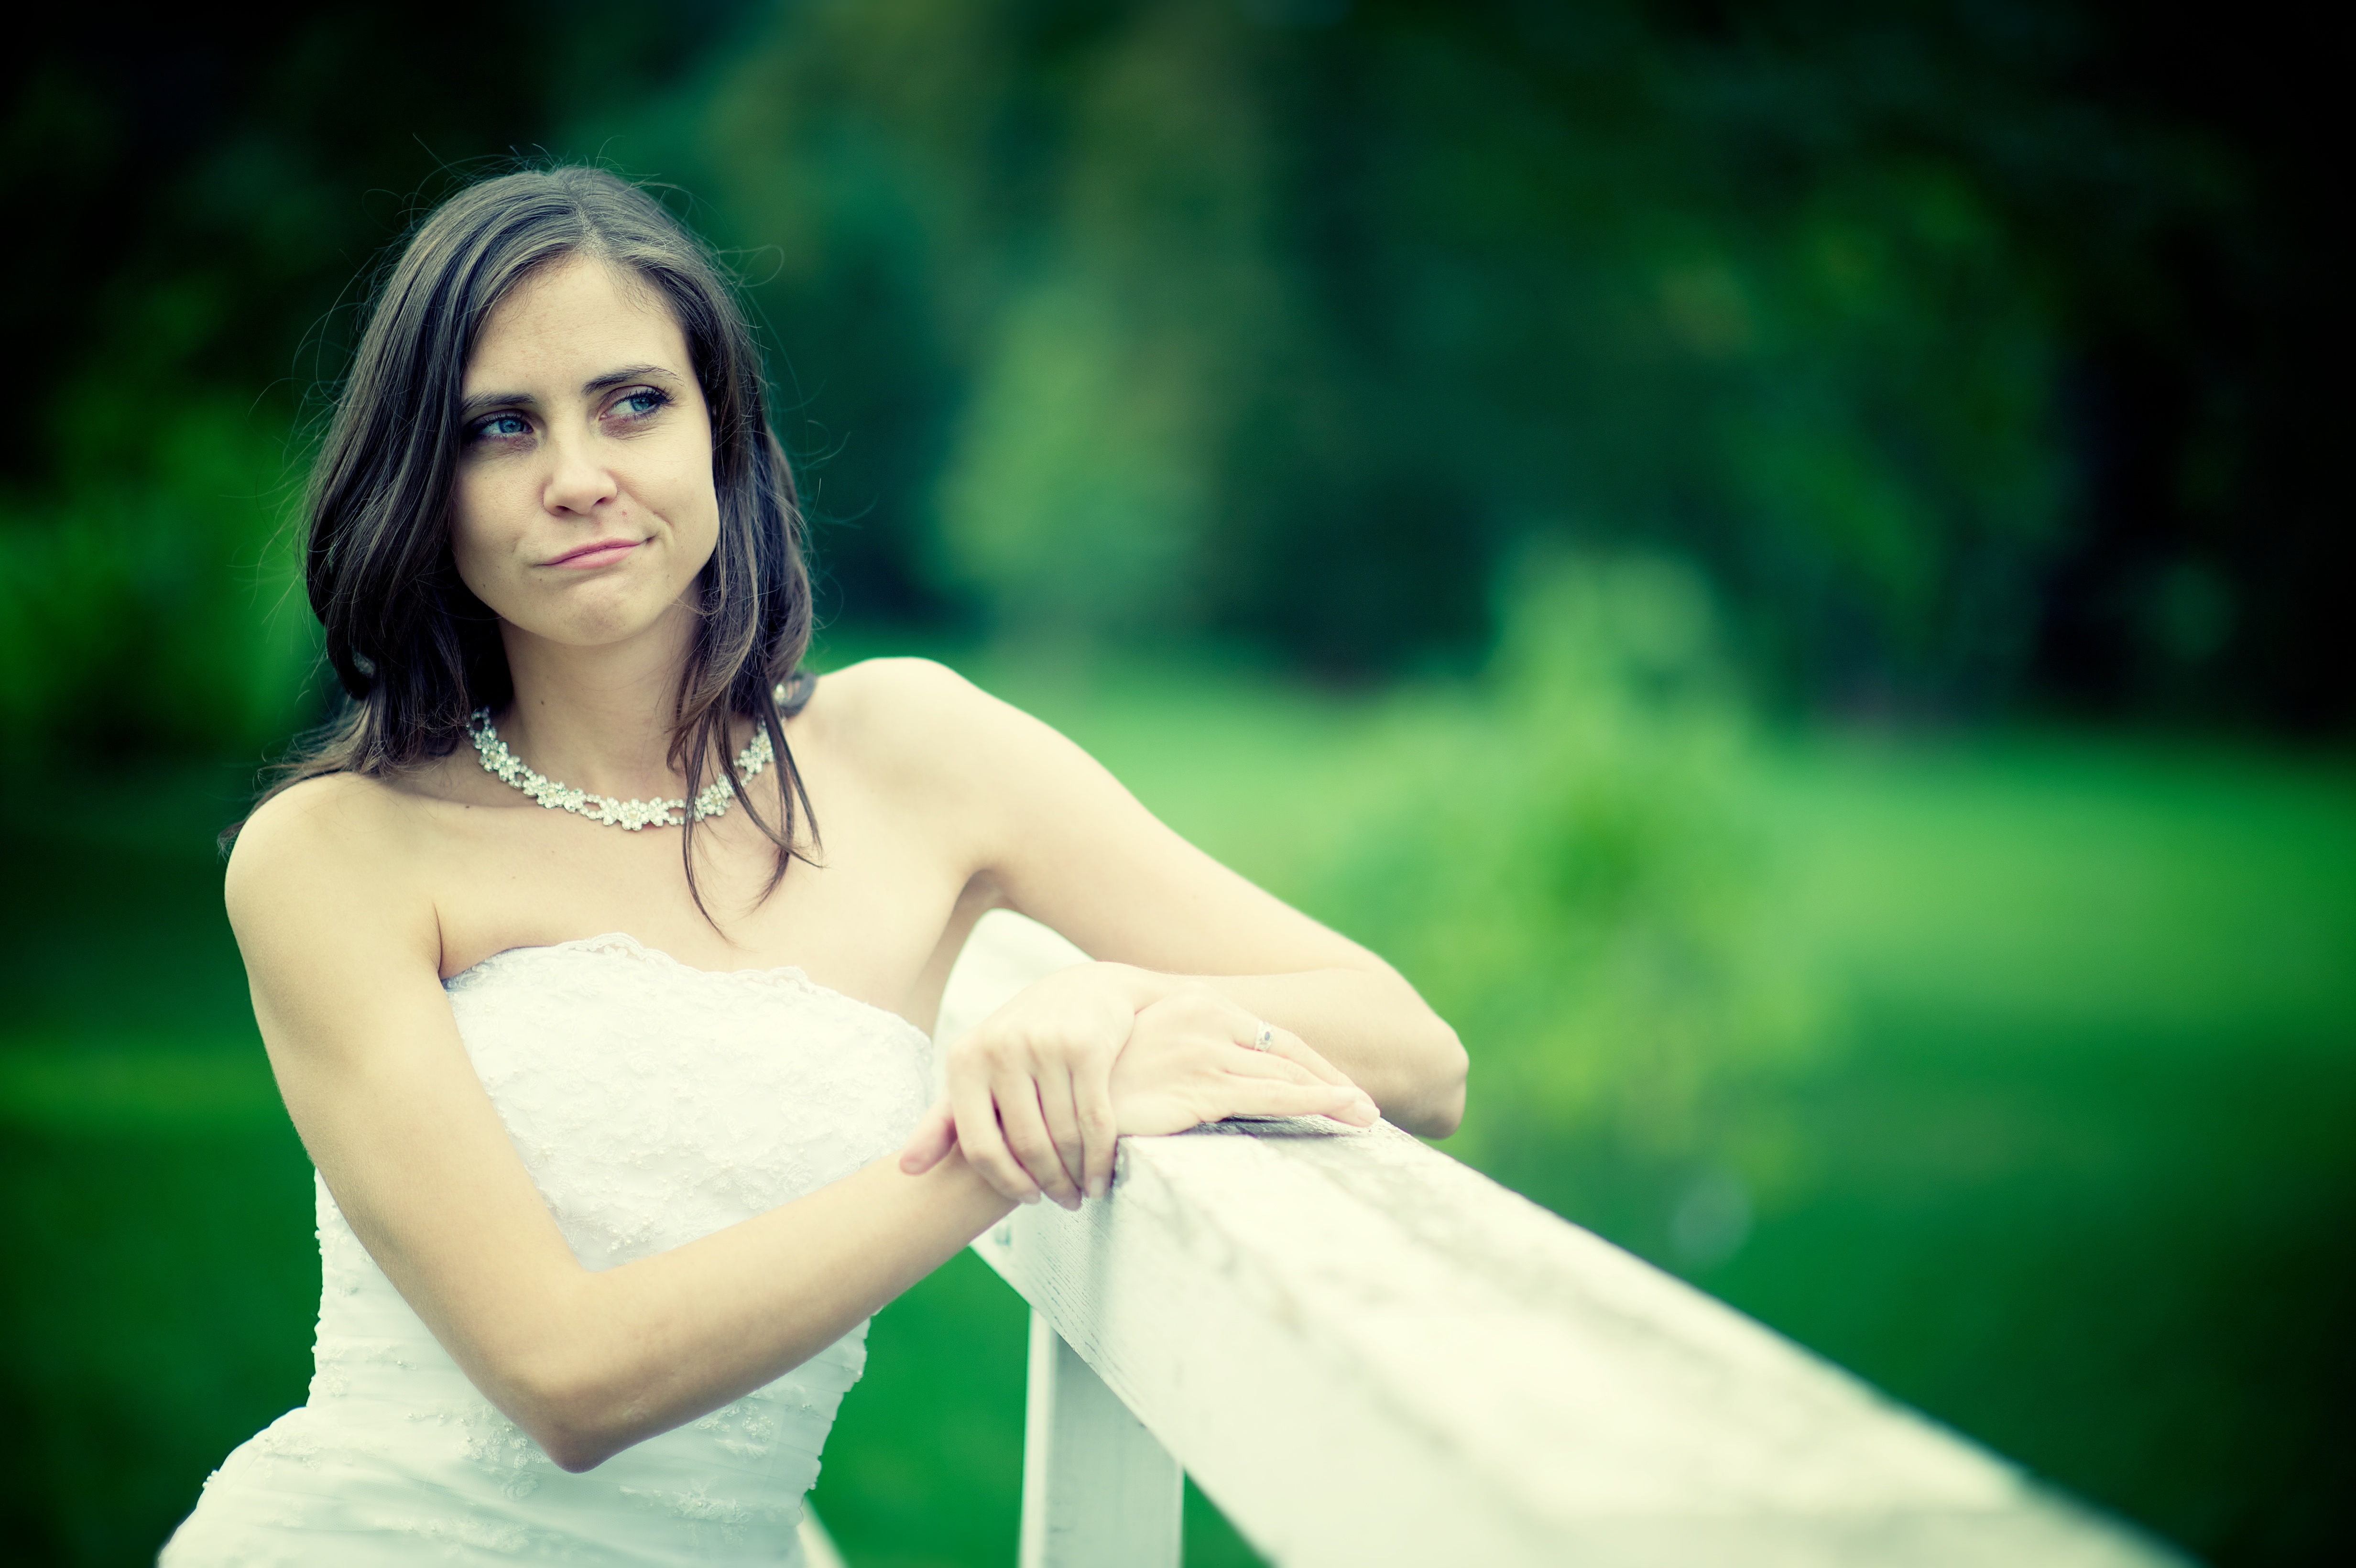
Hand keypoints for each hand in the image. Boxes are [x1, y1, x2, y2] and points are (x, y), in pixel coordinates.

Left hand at [898, 964, 1135, 1208]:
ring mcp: (1045, 1046)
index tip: (1028, 1198)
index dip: (1005, 1181)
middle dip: (1049, 1183)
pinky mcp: (1086, 1047)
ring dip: (1077, 1175)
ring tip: (1083, 1193)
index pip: (978, 1145)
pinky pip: (1095, 1119)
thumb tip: (905, 1170)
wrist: (1084, 991)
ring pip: (1064, 1135)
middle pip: (1026, 1144)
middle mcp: (1001, 1049)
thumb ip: (944, 1120)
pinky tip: (1101, 1177)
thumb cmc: (1022, 1042)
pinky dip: (1101, 1156)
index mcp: (965, 1060)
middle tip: (1065, 1202)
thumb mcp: (977, 1070)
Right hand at [1107, 986, 1377, 1139]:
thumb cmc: (1096, 1084)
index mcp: (1193, 1006)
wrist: (1053, 1097)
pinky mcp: (1200, 1087)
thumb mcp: (1145, 1057)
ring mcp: (1203, 1053)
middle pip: (1284, 1054)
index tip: (1337, 1085)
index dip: (1307, 1062)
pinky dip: (1316, 1103)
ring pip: (1286, 1076)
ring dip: (1334, 1097)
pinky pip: (1273, 1097)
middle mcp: (1204, 1021)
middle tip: (1367, 1106)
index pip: (1267, 1036)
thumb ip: (1181, 1057)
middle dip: (1331, 1082)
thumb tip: (1205, 1080)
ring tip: (1367, 1115)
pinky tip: (1343, 1111)